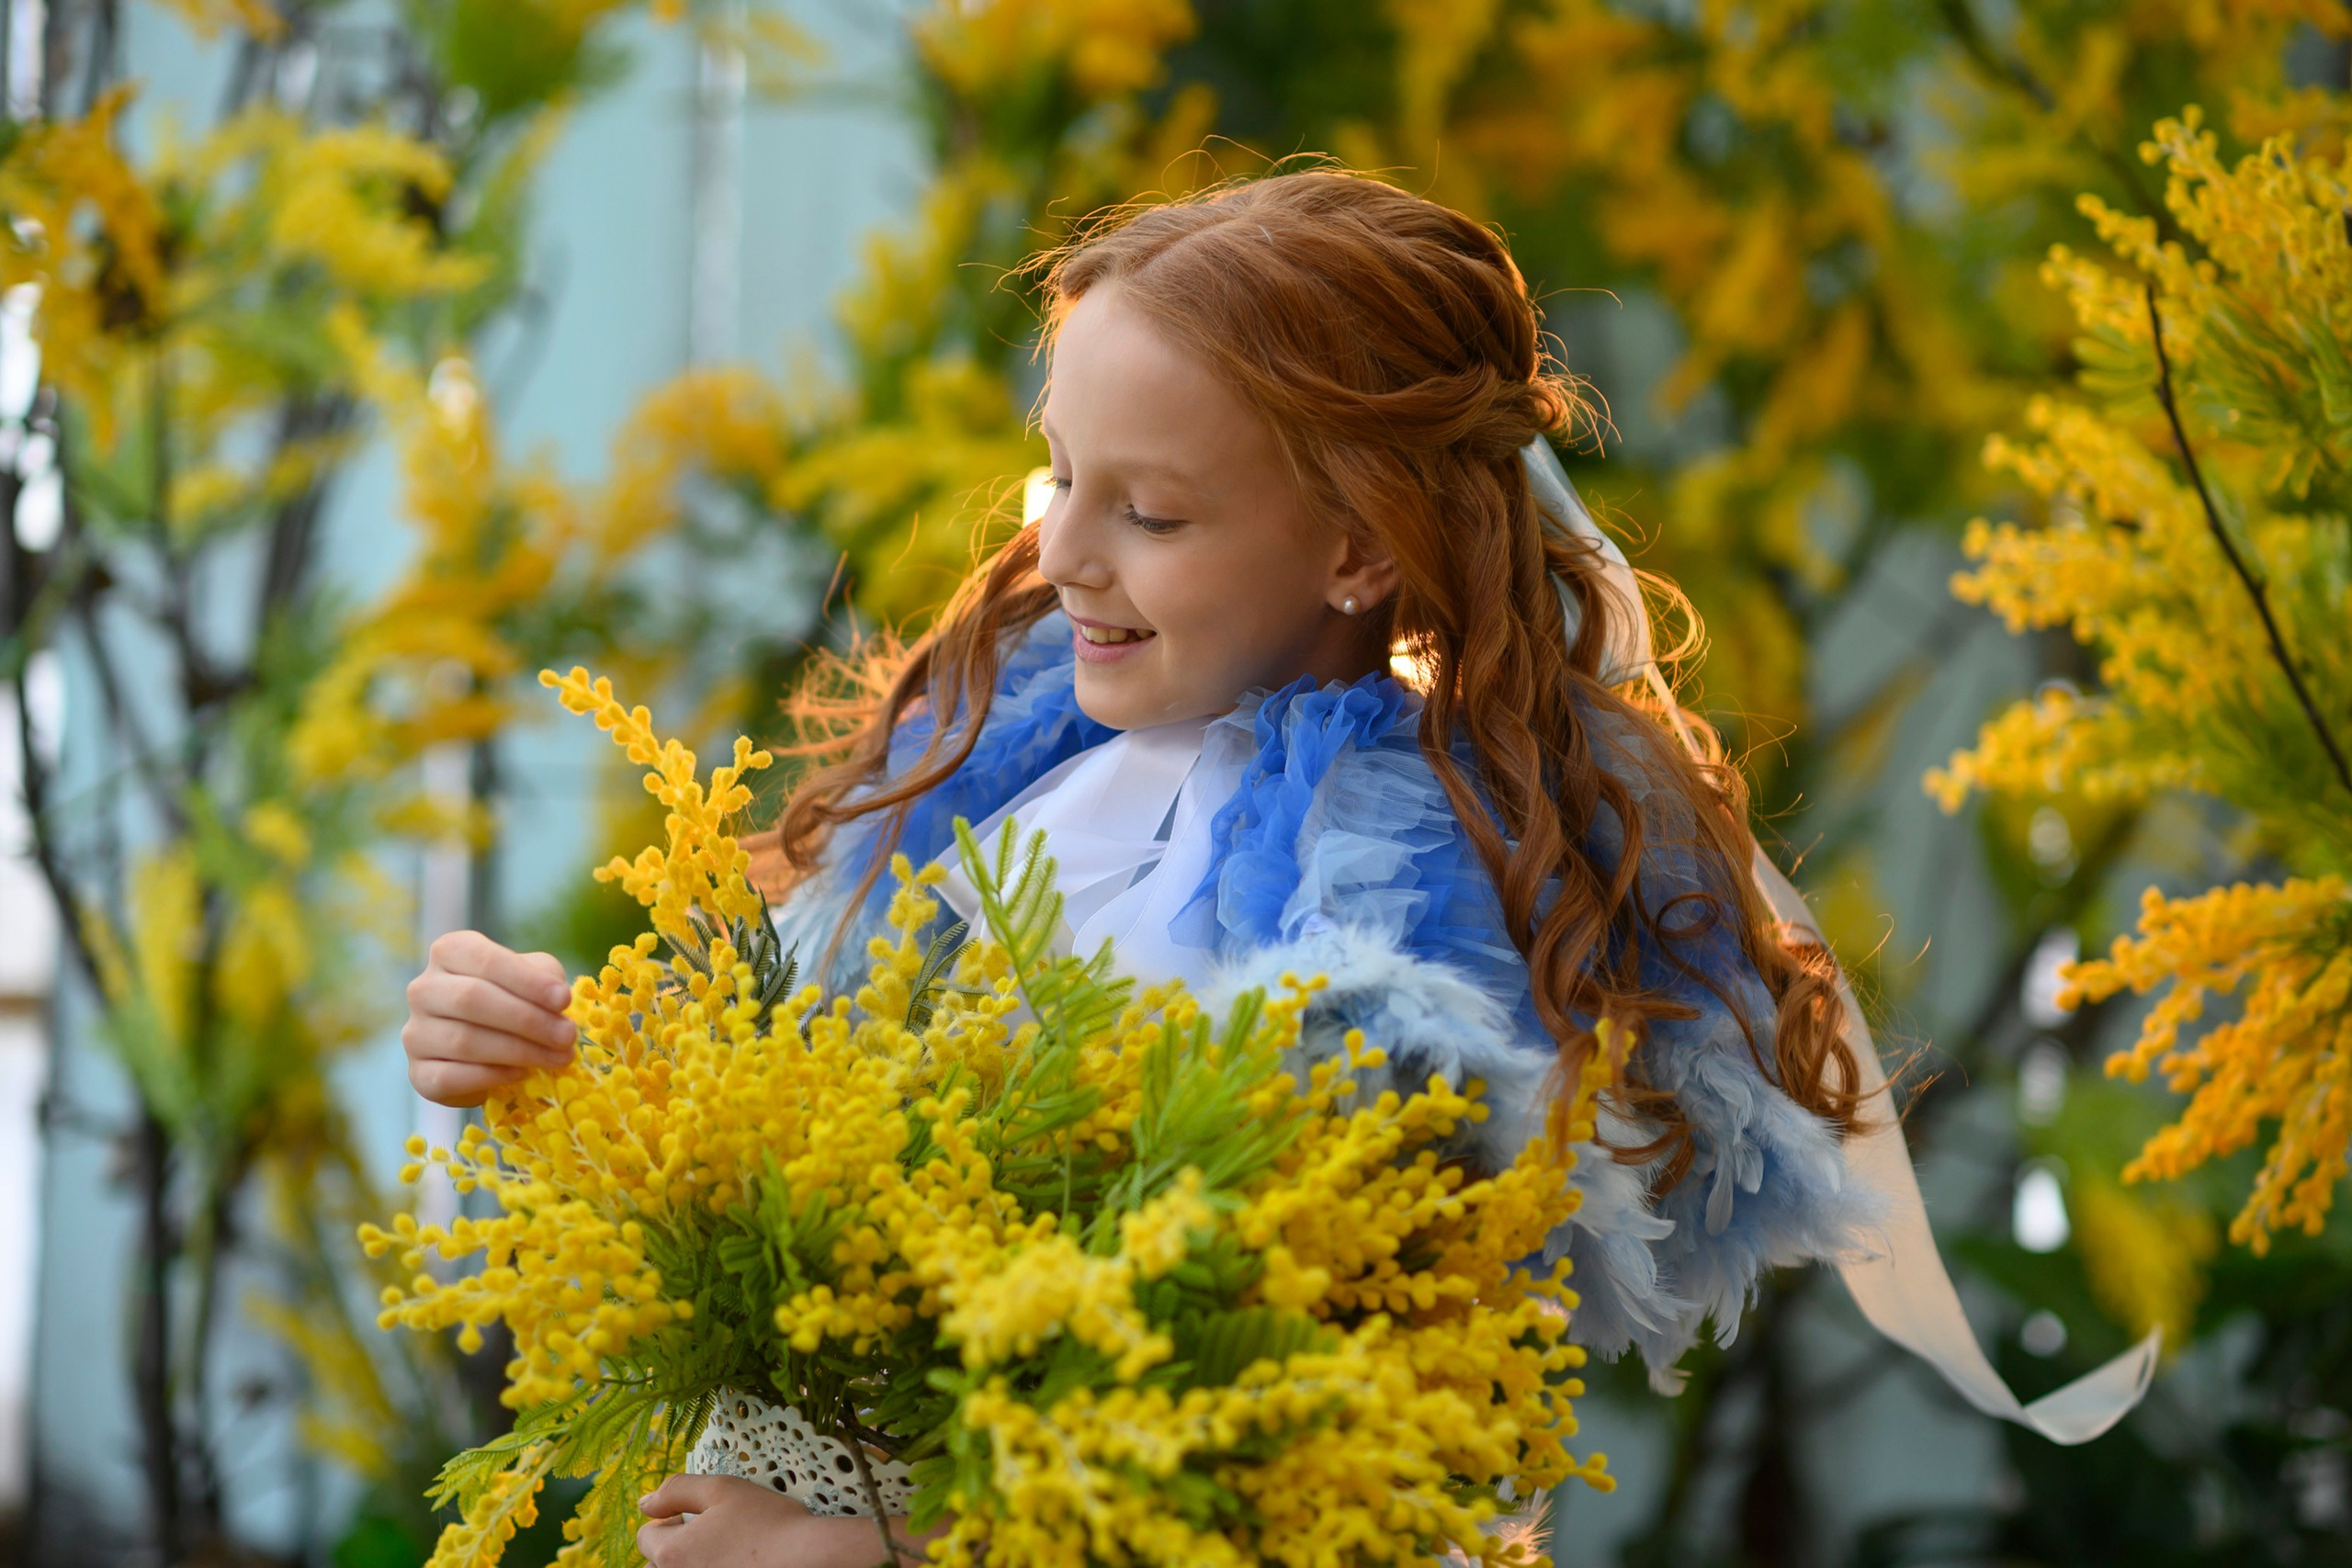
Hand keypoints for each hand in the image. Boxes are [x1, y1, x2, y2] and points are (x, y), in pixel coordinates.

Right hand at [401, 930, 575, 1106]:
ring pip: (463, 1040)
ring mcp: (415, 1033)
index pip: (484, 960)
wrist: (488, 1050)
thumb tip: (556, 999)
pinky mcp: (418, 1072)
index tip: (563, 1000)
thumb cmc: (515, 999)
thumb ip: (545, 977)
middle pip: (471, 999)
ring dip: (519, 1051)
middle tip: (567, 1036)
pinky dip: (491, 1076)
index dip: (526, 980)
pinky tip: (521, 1074)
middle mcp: (423, 989)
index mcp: (449, 953)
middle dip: (528, 1019)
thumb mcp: (534, 976)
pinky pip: (451, 1076)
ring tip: (557, 1057)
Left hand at [637, 1475, 940, 1567]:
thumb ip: (677, 1490)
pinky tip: (736, 1563)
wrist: (808, 1560)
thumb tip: (645, 1502)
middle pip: (658, 1562)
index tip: (698, 1517)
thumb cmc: (769, 1523)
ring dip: (692, 1562)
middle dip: (675, 1548)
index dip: (668, 1520)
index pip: (645, 1537)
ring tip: (724, 1554)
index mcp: (672, 1552)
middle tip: (714, 1537)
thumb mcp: (723, 1489)